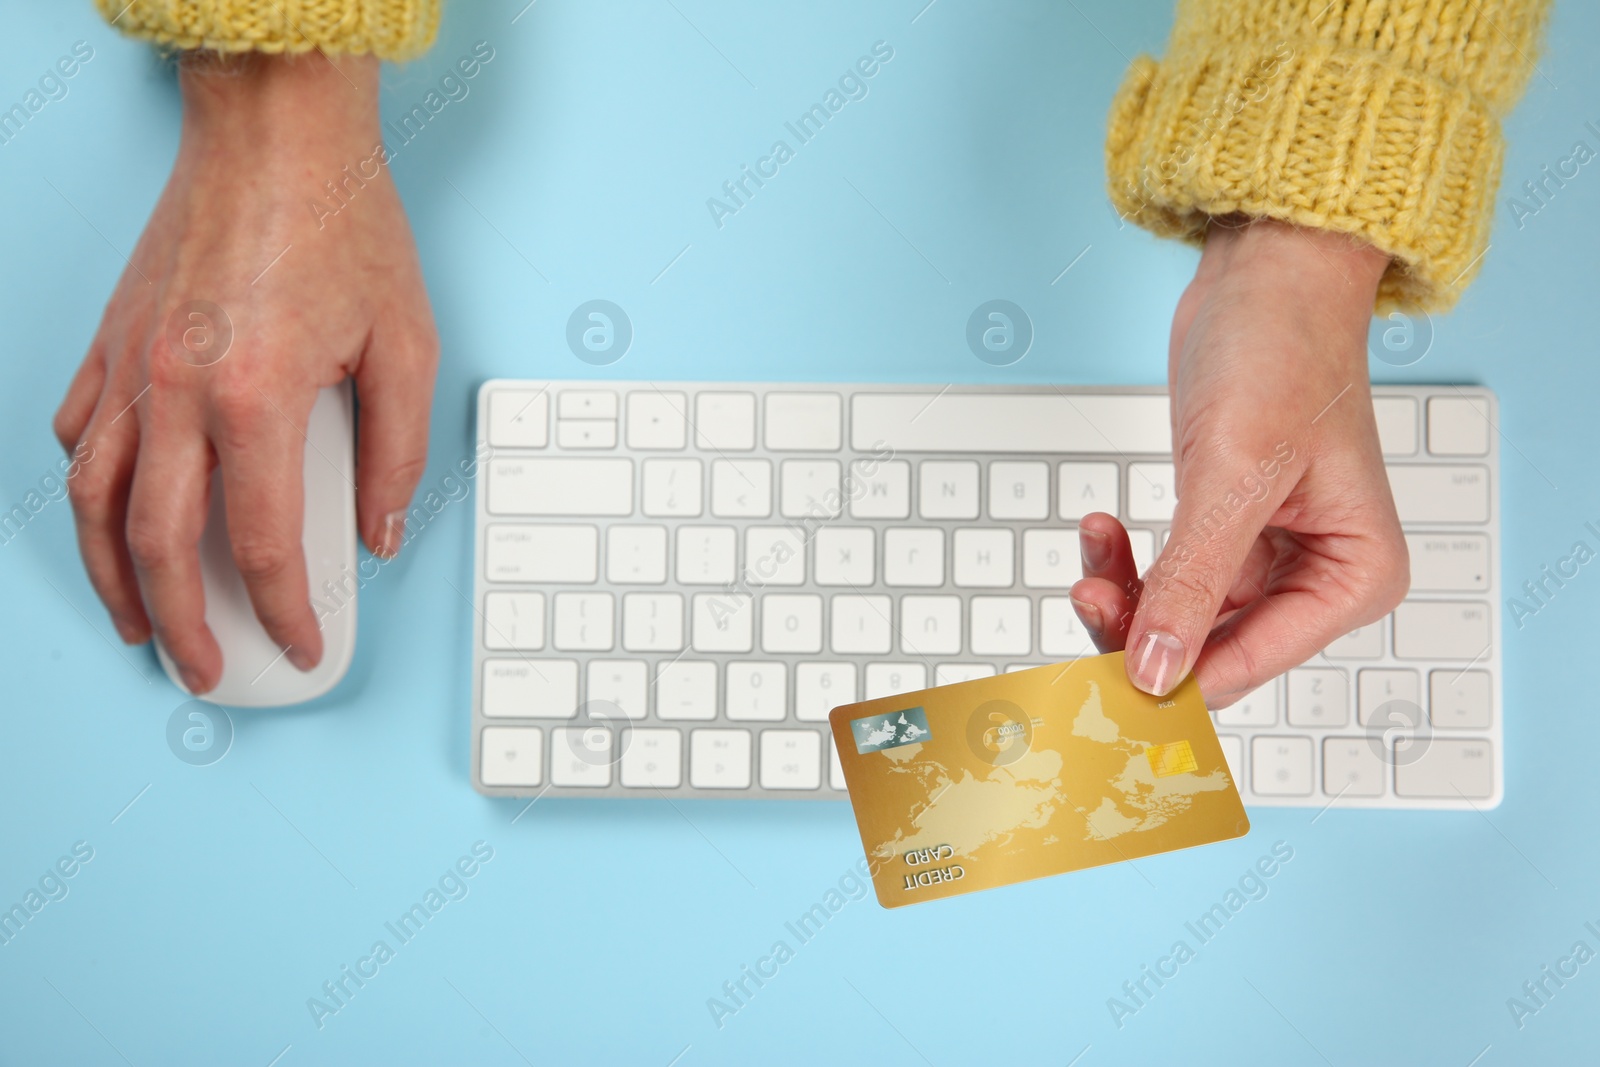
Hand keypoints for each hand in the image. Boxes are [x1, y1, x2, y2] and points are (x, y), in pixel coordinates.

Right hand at [52, 53, 437, 694]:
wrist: (277, 133)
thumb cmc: (342, 223)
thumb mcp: (406, 345)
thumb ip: (397, 453)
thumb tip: (379, 532)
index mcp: (255, 398)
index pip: (264, 544)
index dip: (283, 611)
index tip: (301, 644)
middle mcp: (176, 390)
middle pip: (157, 543)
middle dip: (182, 624)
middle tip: (205, 670)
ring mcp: (131, 366)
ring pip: (94, 499)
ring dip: (111, 574)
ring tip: (139, 623)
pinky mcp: (112, 339)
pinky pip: (78, 433)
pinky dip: (88, 488)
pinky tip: (109, 515)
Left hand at [1070, 218, 1407, 704]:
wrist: (1268, 273)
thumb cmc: (1286, 348)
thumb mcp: (1235, 477)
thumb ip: (1192, 584)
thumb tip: (1154, 671)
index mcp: (1354, 578)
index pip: (1249, 663)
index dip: (1173, 678)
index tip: (1103, 686)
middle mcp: (1318, 577)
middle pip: (1210, 649)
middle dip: (1139, 629)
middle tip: (1086, 595)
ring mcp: (1267, 556)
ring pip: (1177, 617)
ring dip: (1125, 593)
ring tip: (1091, 553)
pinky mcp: (1222, 529)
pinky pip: (1165, 574)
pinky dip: (1126, 559)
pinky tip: (1101, 527)